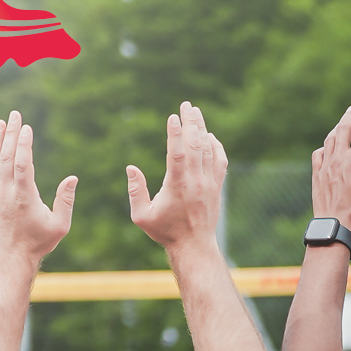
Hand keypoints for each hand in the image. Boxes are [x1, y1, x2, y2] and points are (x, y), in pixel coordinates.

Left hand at [0, 110, 76, 265]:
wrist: (12, 259)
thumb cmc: (39, 242)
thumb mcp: (61, 225)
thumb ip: (66, 201)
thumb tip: (72, 178)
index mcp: (25, 197)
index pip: (22, 164)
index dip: (23, 144)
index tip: (27, 127)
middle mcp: (7, 194)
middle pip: (5, 157)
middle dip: (10, 134)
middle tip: (14, 115)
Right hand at [129, 102, 227, 252]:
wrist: (194, 245)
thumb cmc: (165, 231)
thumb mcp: (142, 215)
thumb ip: (135, 191)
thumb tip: (130, 168)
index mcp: (177, 186)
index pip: (178, 153)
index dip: (176, 133)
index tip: (173, 117)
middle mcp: (196, 181)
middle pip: (196, 145)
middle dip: (191, 122)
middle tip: (186, 104)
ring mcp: (209, 183)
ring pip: (209, 150)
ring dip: (202, 129)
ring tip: (196, 112)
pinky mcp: (217, 187)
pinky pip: (220, 161)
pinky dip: (216, 146)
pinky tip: (210, 136)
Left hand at [312, 105, 350, 231]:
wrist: (335, 224)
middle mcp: (339, 159)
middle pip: (343, 129)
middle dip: (349, 116)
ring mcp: (326, 166)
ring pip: (329, 140)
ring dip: (336, 128)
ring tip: (341, 124)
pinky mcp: (317, 176)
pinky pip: (318, 154)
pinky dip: (323, 146)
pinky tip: (326, 147)